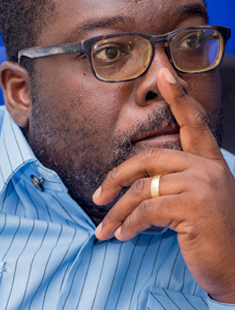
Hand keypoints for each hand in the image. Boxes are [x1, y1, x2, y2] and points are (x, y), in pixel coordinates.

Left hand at [93, 68, 234, 302]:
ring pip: (141, 189)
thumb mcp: (193, 203)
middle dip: (115, 179)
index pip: (193, 122)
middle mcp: (209, 168)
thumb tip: (131, 183)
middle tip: (97, 198)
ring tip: (104, 231)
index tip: (164, 71)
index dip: (178, 96)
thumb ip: (172, 184)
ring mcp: (203, 186)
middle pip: (147, 159)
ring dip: (117, 213)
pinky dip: (128, 225)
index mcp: (210, 163)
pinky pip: (145, 210)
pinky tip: (122, 237)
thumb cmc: (211, 239)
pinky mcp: (194, 207)